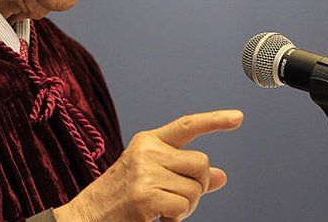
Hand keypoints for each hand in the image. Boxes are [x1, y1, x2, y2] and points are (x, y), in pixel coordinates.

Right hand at [52, 109, 243, 221]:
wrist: (89, 215)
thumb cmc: (123, 199)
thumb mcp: (153, 178)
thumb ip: (185, 174)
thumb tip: (221, 176)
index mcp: (147, 142)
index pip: (186, 126)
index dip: (214, 121)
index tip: (238, 117)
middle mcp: (146, 150)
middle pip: (201, 163)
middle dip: (197, 186)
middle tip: (173, 199)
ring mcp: (144, 171)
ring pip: (195, 189)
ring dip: (185, 207)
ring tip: (159, 209)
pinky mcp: (145, 194)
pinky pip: (183, 207)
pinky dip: (175, 219)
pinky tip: (156, 217)